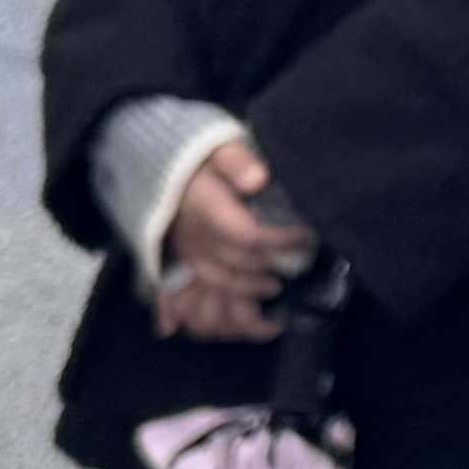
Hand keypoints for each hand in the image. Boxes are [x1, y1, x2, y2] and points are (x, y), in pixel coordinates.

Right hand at [160, 136, 311, 344]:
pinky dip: (207, 304)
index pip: (249, 234)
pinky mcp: (183, 261)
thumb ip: (238, 162)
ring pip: (218, 281)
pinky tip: (204, 319)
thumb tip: (259, 178)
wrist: (160, 170)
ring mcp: (187, 252)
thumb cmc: (200, 159)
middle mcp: (195, 236)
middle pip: (238, 262)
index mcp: (207, 210)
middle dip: (273, 264)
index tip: (309, 233)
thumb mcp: (219, 149)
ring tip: (276, 284)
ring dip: (249, 288)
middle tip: (303, 259)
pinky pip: (192, 291)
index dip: (282, 238)